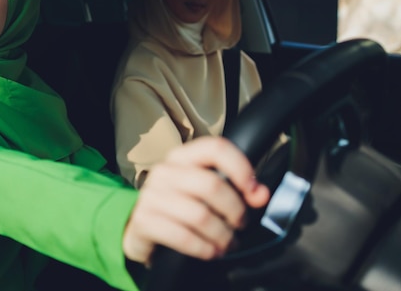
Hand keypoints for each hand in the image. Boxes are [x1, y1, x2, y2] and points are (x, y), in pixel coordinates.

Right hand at [122, 136, 269, 266]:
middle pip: (211, 185)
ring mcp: (151, 195)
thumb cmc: (179, 207)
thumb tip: (260, 194)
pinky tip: (210, 252)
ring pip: (200, 215)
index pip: (215, 148)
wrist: (140, 226)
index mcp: (182, 157)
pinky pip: (183, 237)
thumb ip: (236, 189)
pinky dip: (204, 249)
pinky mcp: (144, 220)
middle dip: (234, 210)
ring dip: (221, 235)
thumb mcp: (205, 193)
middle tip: (240, 224)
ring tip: (227, 243)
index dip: (240, 167)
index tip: (252, 191)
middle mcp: (164, 171)